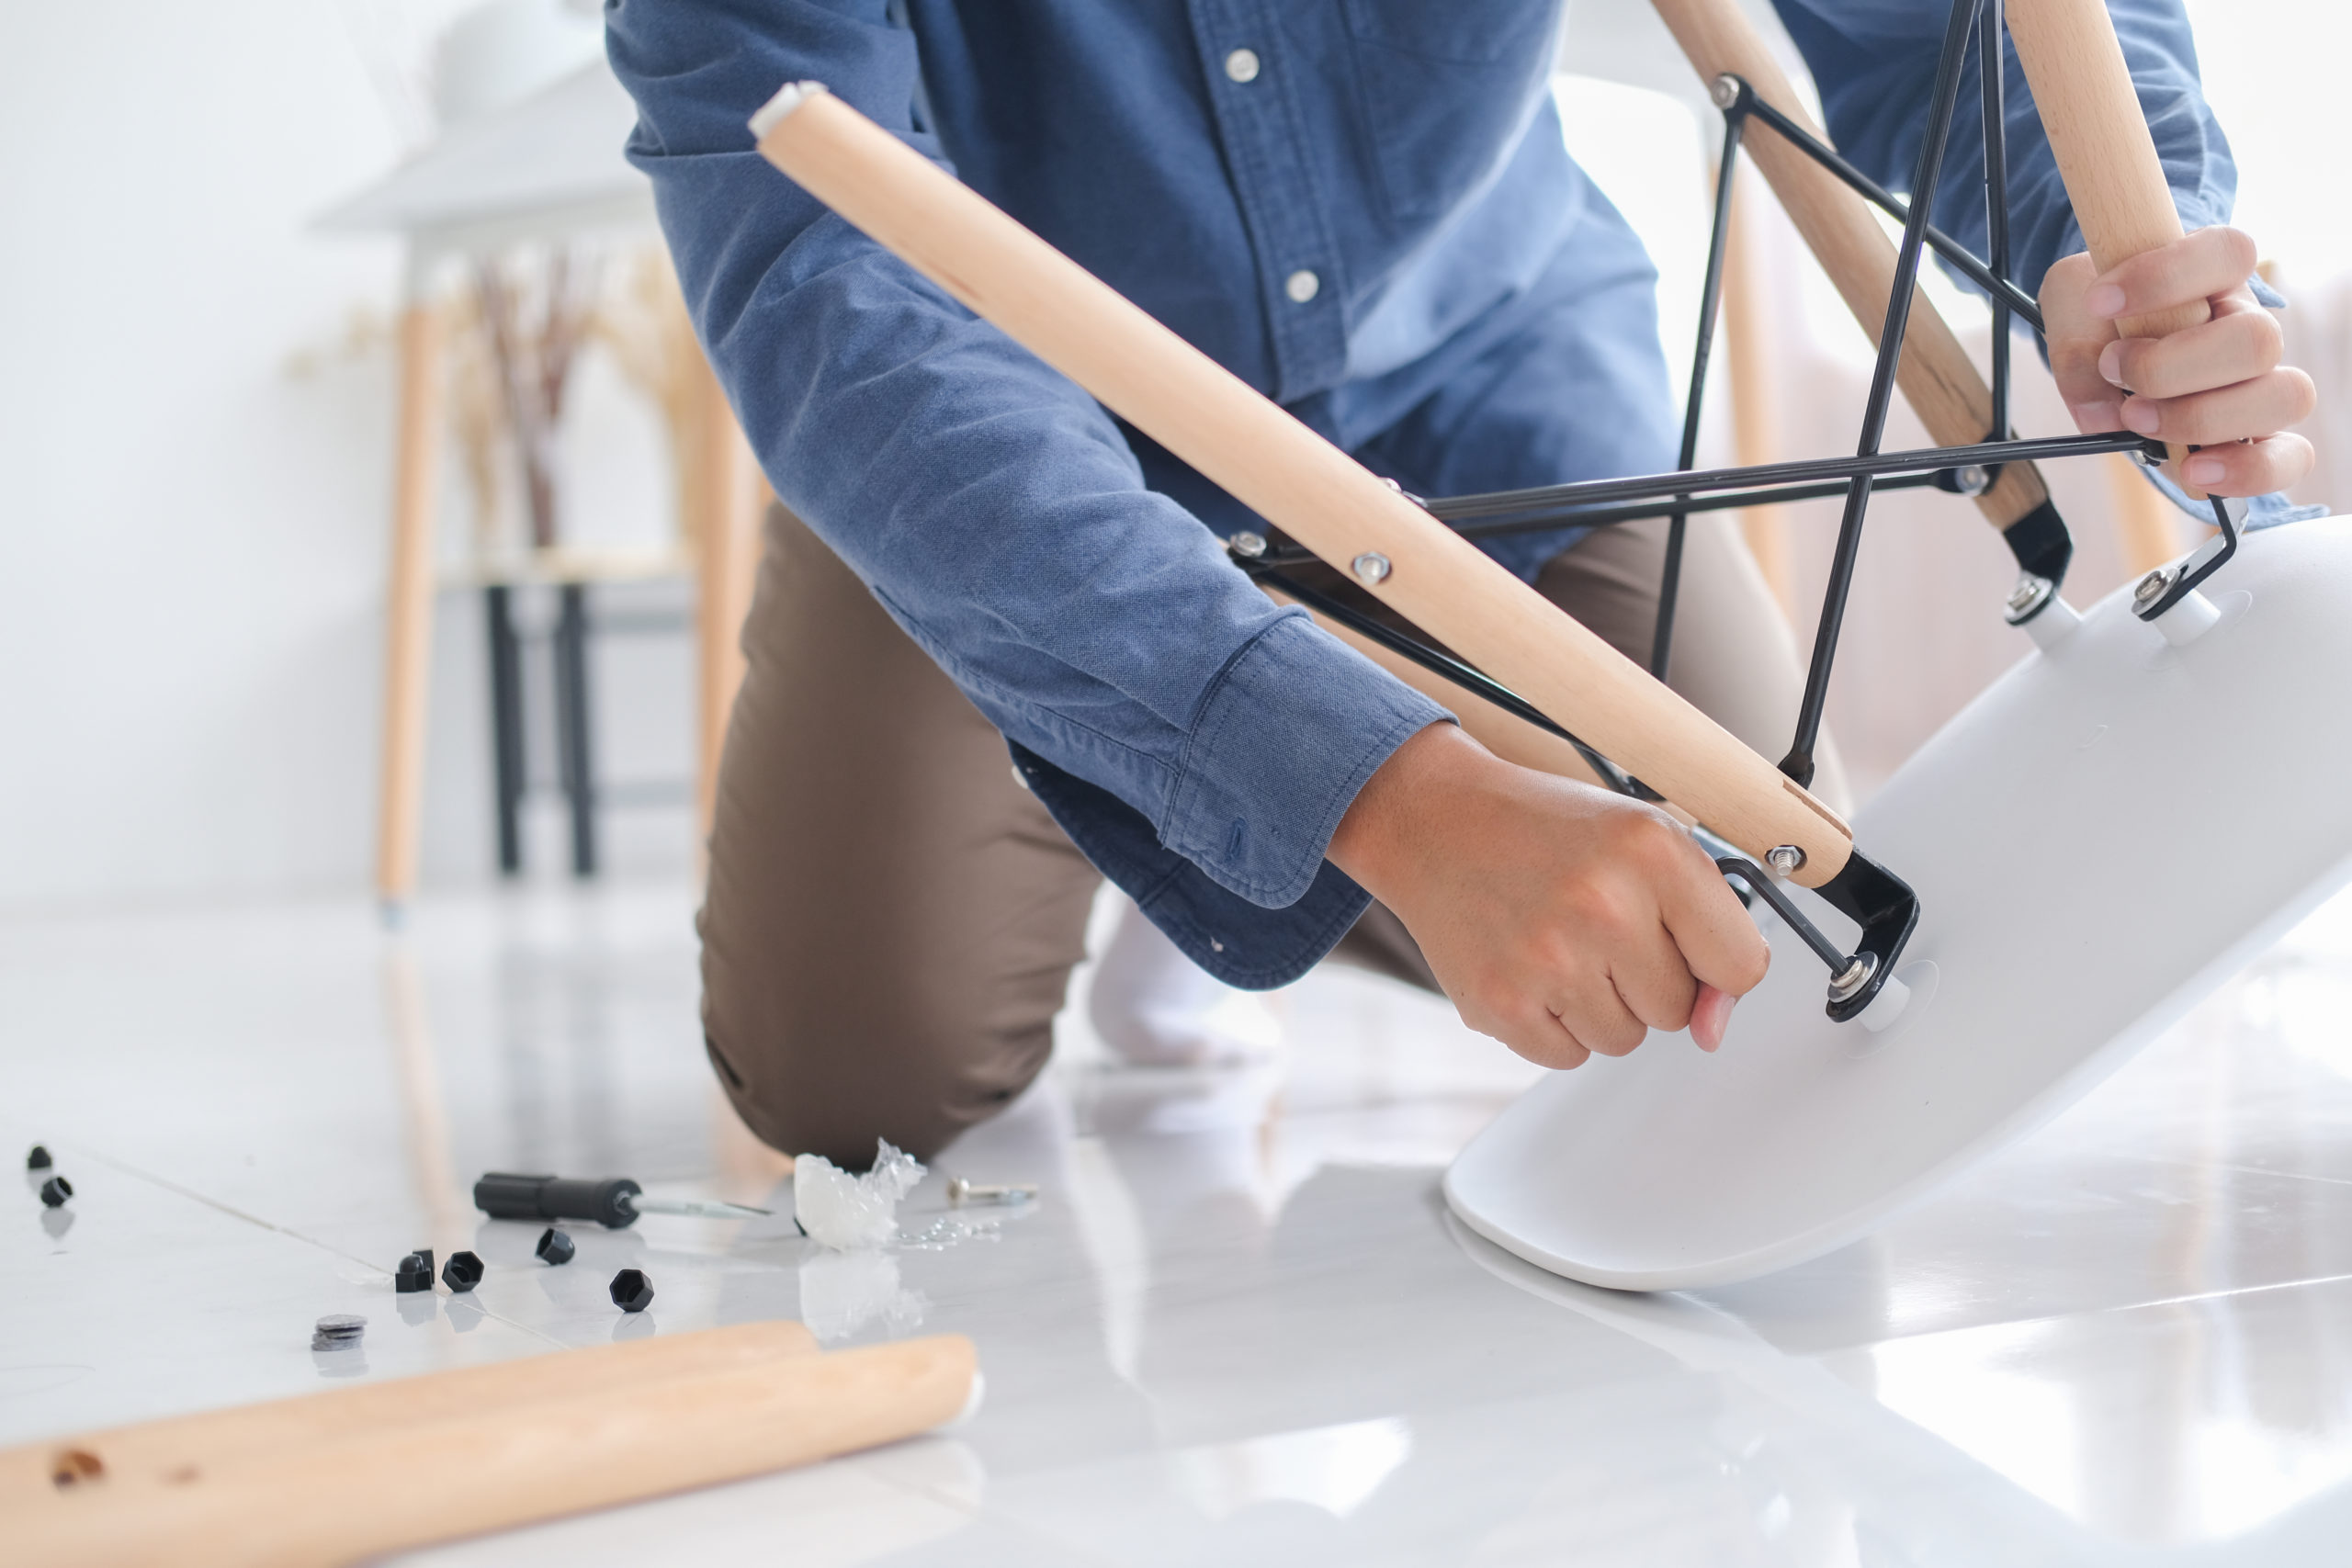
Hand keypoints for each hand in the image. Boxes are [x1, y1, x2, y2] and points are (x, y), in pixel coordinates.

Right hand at [1327, 723, 1768, 1068]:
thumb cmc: (1544, 829)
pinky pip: (1568, 1056)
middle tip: (1597, 925)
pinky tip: (1529, 966)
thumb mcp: (1643, 842)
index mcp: (1653, 850)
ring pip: (1624, 1039)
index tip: (1682, 944)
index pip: (1741, 965)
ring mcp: (1548, 960)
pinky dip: (1553, 1023)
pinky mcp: (1500, 1005)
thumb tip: (1714, 1030)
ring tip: (1559, 942)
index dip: (1716, 965)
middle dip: (1646, 978)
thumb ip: (1705, 929)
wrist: (1435, 820)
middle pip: (1677, 1010)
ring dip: (1599, 1004)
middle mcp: (1602, 904)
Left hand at [2042, 226, 2314, 495]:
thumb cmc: (2099, 321)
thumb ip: (2077, 344)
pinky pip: (2288, 458)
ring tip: (2135, 418)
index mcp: (2214, 278)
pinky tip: (2195, 471)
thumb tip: (2104, 408)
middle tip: (2114, 371)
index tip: (2101, 299)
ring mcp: (2259, 383)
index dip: (2166, 275)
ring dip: (2200, 417)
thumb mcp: (2072, 310)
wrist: (2107, 359)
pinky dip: (2247, 471)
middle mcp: (2247, 327)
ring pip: (2283, 396)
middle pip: (2259, 339)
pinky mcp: (2255, 437)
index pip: (2229, 253)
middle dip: (2170, 367)